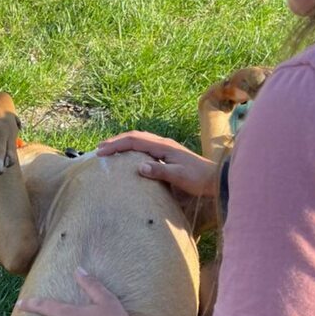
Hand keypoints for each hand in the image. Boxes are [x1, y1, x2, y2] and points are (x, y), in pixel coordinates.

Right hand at [96, 131, 216, 196]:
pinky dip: (132, 148)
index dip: (116, 144)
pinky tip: (128, 156)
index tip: (101, 151)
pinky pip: (145, 146)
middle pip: (135, 136)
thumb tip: (139, 167)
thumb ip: (159, 171)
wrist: (214, 179)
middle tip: (99, 149)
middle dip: (116, 141)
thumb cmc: (198, 179)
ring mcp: (165, 147)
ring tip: (110, 150)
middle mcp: (163, 143)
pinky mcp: (167, 153)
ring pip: (140, 139)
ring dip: (123, 143)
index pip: (134, 140)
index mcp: (163, 146)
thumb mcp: (179, 176)